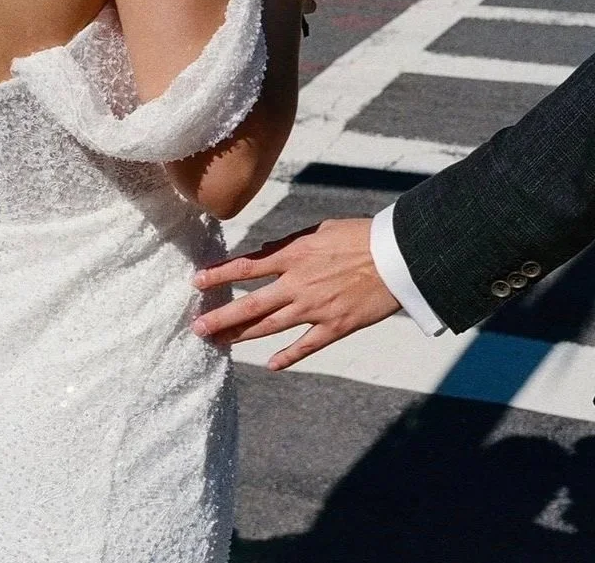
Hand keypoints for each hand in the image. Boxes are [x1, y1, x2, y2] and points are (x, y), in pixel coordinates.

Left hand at [191, 218, 400, 369]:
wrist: (397, 256)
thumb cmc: (361, 236)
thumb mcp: (321, 230)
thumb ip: (291, 244)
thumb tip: (265, 251)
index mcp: (295, 256)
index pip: (247, 267)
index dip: (219, 275)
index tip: (196, 282)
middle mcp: (299, 284)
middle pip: (250, 305)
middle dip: (220, 317)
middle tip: (197, 328)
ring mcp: (316, 308)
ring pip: (270, 327)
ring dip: (242, 336)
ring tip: (220, 343)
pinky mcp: (335, 326)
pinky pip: (306, 346)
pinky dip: (286, 357)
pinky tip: (270, 365)